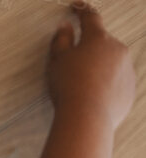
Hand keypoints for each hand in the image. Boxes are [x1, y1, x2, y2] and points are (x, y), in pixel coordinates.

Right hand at [47, 4, 135, 131]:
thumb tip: (65, 27)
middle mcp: (117, 49)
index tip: (76, 7)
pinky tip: (92, 97)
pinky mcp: (129, 88)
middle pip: (102, 42)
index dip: (82, 11)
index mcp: (97, 39)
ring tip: (82, 86)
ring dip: (99, 67)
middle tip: (73, 65)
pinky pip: (117, 81)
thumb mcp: (57, 61)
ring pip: (111, 61)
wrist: (87, 117)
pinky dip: (106, 85)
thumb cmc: (69, 87)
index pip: (91, 18)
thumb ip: (61, 40)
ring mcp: (126, 68)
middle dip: (90, 48)